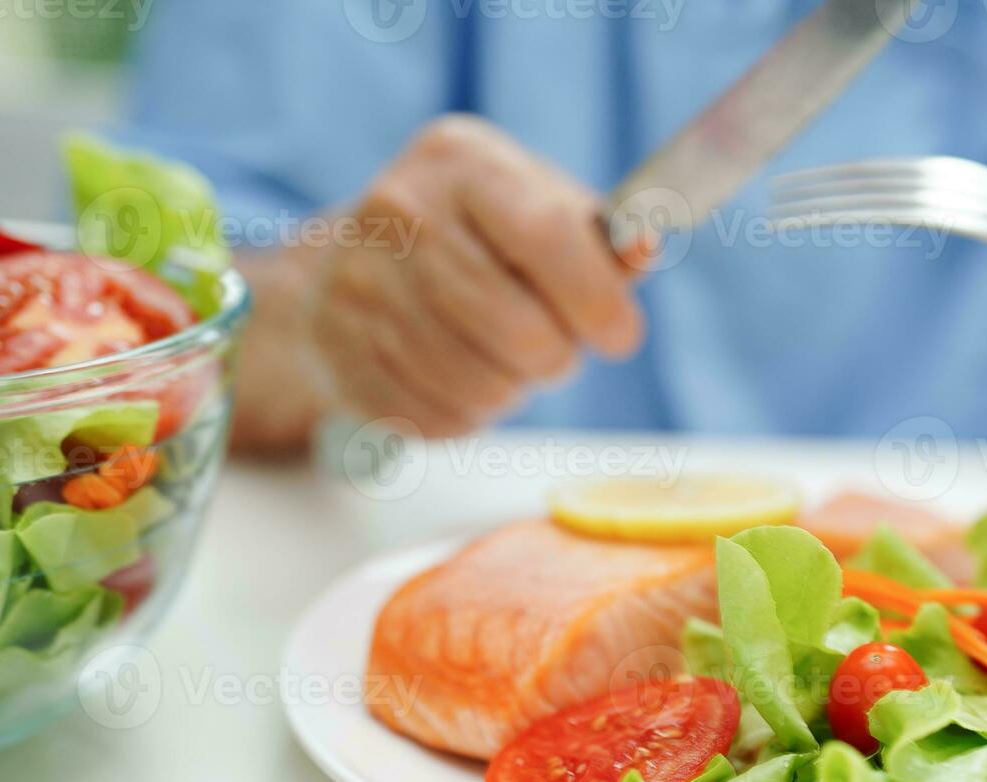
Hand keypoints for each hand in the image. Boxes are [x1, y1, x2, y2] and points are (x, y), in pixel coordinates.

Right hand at [303, 115, 642, 435]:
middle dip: (557, 356)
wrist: (350, 267)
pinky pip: (437, 415)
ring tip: (503, 359)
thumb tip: (644, 244)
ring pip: (479, 384)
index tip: (621, 335)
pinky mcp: (341, 354)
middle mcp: (400, 212)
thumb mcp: (539, 207)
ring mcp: (360, 284)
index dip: (597, 299)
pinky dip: (467, 412)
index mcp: (461, 160)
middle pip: (517, 326)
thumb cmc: (477, 240)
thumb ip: (600, 237)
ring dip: (512, 388)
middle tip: (556, 351)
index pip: (546, 234)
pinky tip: (458, 376)